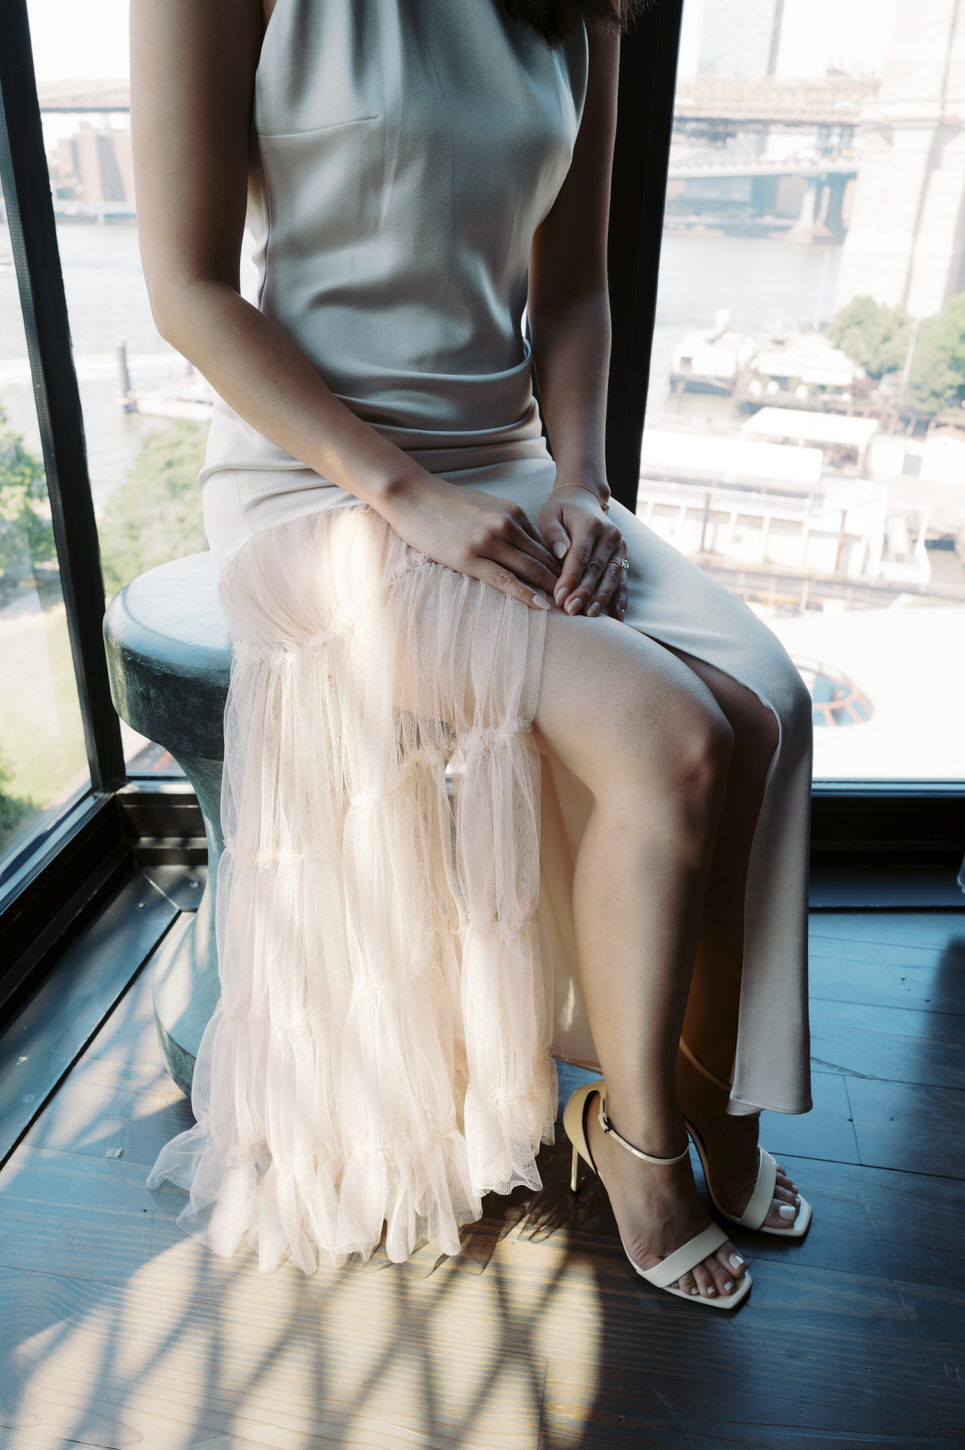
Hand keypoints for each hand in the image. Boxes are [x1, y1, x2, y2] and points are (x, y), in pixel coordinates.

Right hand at [377, 466, 562, 609]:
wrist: (413, 495)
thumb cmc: (446, 505)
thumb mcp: (485, 507)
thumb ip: (506, 524)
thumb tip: (524, 548)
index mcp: (512, 513)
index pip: (545, 546)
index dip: (563, 568)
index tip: (577, 585)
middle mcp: (506, 525)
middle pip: (544, 559)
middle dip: (565, 582)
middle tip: (582, 602)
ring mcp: (489, 541)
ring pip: (530, 570)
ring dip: (552, 591)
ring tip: (569, 611)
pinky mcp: (470, 557)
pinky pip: (505, 580)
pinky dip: (526, 594)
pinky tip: (541, 606)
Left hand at [536, 483, 628, 620]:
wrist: (583, 501)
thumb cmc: (561, 512)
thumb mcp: (550, 515)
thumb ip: (553, 533)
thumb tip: (560, 552)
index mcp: (591, 525)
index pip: (580, 556)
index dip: (570, 578)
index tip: (559, 597)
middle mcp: (610, 536)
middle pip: (596, 569)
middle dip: (584, 593)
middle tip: (570, 611)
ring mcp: (620, 547)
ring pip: (611, 577)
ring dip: (601, 598)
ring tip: (589, 615)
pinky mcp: (623, 558)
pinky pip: (623, 581)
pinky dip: (620, 599)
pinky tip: (617, 616)